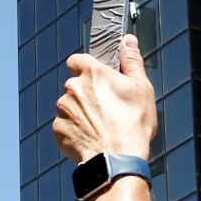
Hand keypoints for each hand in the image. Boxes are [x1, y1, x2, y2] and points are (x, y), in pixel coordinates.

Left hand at [55, 34, 157, 164]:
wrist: (118, 159)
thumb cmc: (133, 125)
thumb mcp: (142, 88)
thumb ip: (132, 61)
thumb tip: (128, 41)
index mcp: (93, 74)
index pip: (77, 60)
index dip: (85, 68)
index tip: (96, 78)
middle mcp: (73, 88)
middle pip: (74, 85)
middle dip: (85, 93)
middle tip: (105, 108)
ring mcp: (63, 109)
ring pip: (68, 105)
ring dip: (79, 112)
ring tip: (99, 125)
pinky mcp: (58, 129)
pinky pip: (64, 125)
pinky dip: (74, 129)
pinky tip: (91, 136)